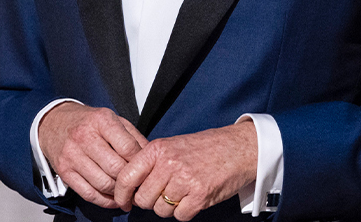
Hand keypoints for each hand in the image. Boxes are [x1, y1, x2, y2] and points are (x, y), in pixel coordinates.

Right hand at [38, 102, 147, 207]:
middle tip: (139, 185)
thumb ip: (133, 137)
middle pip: (116, 168)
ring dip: (119, 193)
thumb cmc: (88, 122)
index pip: (127, 147)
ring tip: (128, 194)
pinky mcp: (65, 171)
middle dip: (131, 180)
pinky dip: (104, 201)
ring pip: (103, 183)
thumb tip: (151, 158)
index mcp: (101, 121)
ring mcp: (72, 155)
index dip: (140, 162)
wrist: (53, 122)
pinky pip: (88, 193)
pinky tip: (113, 199)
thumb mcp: (113, 119)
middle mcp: (84, 137)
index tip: (146, 169)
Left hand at [114, 120, 257, 219]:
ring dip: (169, 208)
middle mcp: (168, 163)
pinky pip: (180, 216)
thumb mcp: (173, 145)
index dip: (121, 194)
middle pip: (143, 199)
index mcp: (158, 149)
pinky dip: (185, 212)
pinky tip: (193, 199)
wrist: (238, 148)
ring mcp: (184, 180)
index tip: (123, 202)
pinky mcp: (200, 195)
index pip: (126, 177)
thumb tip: (130, 186)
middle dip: (150, 202)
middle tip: (163, 194)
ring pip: (160, 210)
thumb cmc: (206, 148)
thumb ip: (151, 163)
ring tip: (182, 193)